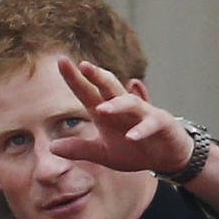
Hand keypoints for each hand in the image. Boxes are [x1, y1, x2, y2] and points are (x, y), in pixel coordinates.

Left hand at [50, 57, 193, 173]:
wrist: (166, 157)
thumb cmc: (134, 150)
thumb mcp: (103, 154)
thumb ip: (80, 149)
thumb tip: (51, 147)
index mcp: (107, 112)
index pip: (88, 92)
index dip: (75, 78)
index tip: (61, 61)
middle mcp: (123, 108)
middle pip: (109, 88)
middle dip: (98, 77)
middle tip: (84, 66)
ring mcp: (143, 114)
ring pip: (130, 103)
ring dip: (117, 105)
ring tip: (102, 109)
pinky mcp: (161, 124)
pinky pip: (150, 124)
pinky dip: (142, 130)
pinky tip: (132, 137)